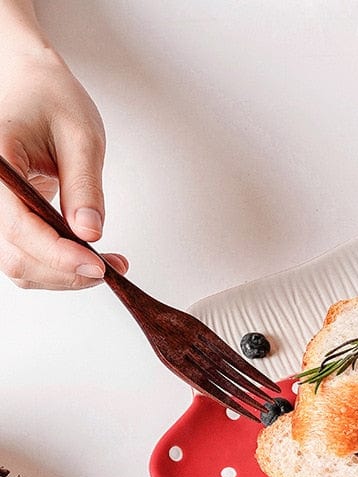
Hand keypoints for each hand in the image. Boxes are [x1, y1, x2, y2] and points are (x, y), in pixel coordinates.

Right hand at [0, 44, 126, 288]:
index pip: (19, 227)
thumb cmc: (51, 97)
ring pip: (19, 264)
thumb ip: (84, 186)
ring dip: (63, 276)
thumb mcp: (81, 136)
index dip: (59, 255)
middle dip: (65, 272)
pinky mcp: (7, 218)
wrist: (29, 82)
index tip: (98, 267)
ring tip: (105, 265)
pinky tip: (87, 258)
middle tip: (109, 270)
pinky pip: (25, 256)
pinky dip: (57, 266)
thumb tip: (90, 233)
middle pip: (17, 256)